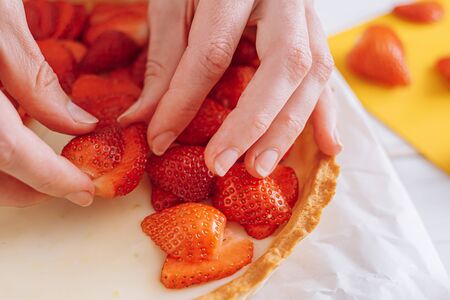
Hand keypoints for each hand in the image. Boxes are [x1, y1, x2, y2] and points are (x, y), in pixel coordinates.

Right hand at [0, 1, 97, 206]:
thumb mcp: (0, 27)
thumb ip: (36, 80)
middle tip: (70, 180)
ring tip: (45, 155)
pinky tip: (13, 125)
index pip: (11, 153)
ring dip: (13, 171)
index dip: (53, 178)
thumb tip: (79, 123)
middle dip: (32, 187)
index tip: (84, 190)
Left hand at [119, 0, 341, 177]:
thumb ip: (163, 61)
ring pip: (313, 74)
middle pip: (284, 64)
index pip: (213, 52)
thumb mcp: (173, 6)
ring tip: (261, 167)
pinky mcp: (316, 32)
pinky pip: (327, 75)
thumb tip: (141, 121)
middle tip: (223, 165)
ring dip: (289, 129)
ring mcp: (308, 15)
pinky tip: (328, 146)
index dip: (185, 101)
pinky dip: (325, 113)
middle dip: (254, 123)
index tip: (161, 140)